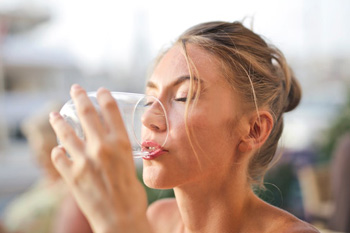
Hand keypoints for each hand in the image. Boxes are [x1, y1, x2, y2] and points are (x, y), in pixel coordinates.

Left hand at [49, 84, 151, 232]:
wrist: (121, 220)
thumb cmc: (132, 196)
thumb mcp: (132, 167)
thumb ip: (119, 153)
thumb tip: (110, 146)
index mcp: (122, 144)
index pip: (111, 110)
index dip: (104, 96)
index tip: (100, 90)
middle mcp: (102, 147)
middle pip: (87, 113)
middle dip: (79, 97)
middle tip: (74, 90)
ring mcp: (84, 160)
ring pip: (65, 132)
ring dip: (58, 121)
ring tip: (53, 115)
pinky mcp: (71, 175)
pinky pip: (58, 156)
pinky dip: (57, 152)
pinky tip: (58, 150)